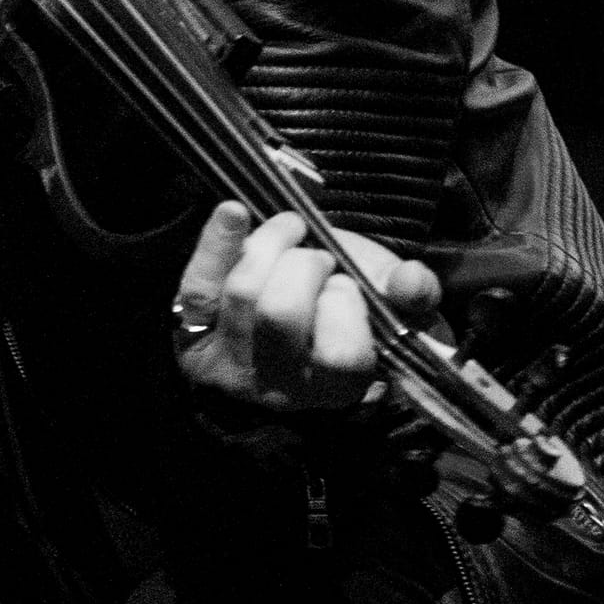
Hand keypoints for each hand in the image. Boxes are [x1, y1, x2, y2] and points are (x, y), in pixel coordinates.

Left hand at [170, 203, 441, 410]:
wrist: (294, 319)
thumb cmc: (347, 312)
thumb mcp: (390, 304)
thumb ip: (412, 295)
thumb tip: (411, 280)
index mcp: (337, 390)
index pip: (342, 354)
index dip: (345, 303)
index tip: (345, 283)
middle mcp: (277, 391)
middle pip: (281, 314)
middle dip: (305, 265)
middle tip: (317, 257)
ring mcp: (228, 368)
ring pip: (241, 293)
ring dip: (270, 244)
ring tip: (289, 235)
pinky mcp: (191, 337)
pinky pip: (198, 287)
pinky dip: (218, 242)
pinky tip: (235, 212)